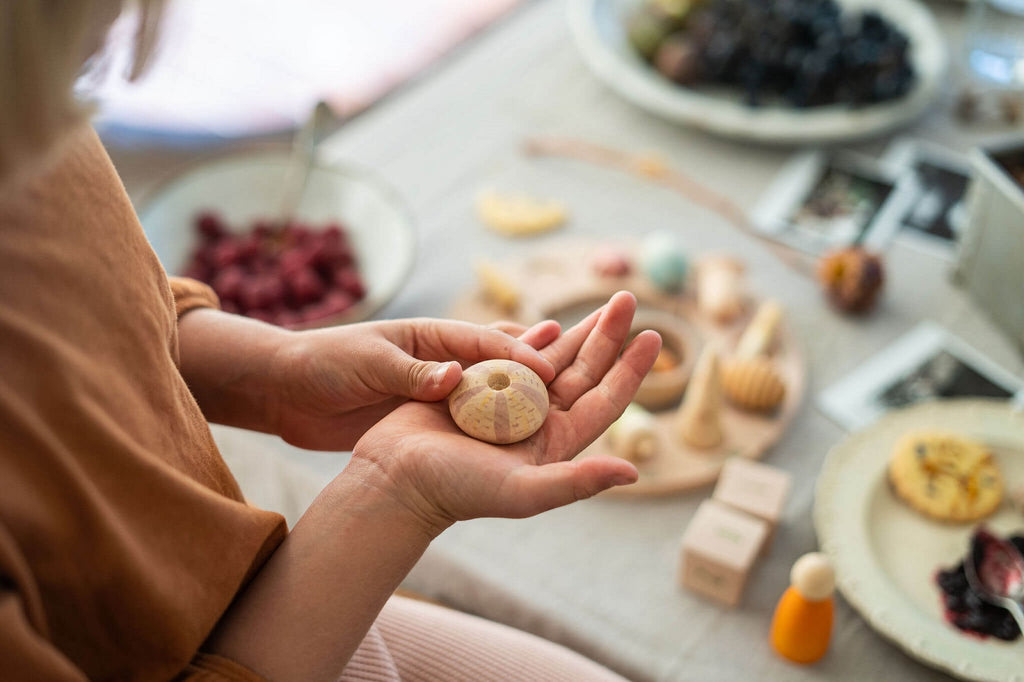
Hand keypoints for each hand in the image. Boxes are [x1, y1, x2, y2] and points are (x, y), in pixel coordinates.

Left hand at [266, 318, 558, 449]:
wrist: (285, 389)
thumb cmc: (322, 364)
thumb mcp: (367, 365)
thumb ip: (411, 374)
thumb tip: (455, 376)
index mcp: (430, 334)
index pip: (486, 343)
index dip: (521, 354)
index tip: (551, 371)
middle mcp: (441, 357)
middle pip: (501, 358)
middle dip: (539, 361)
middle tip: (586, 362)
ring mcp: (435, 385)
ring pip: (492, 387)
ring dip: (525, 391)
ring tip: (566, 396)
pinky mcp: (425, 413)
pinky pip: (470, 415)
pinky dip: (496, 419)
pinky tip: (520, 429)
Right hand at [349, 291, 660, 534]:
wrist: (395, 479)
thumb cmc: (457, 490)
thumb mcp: (522, 491)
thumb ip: (577, 483)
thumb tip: (632, 474)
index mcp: (554, 443)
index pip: (604, 399)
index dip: (630, 369)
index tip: (654, 336)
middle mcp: (536, 422)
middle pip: (583, 371)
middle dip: (606, 335)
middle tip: (628, 298)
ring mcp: (506, 404)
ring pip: (551, 359)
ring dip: (575, 332)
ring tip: (601, 304)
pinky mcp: (477, 389)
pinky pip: (509, 356)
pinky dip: (529, 337)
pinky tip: (546, 321)